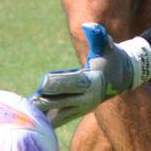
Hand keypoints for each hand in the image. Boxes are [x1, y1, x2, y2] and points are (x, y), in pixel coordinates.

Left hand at [27, 24, 150, 126]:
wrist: (124, 78)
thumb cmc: (112, 58)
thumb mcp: (107, 46)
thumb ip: (98, 36)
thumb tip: (88, 26)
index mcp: (92, 82)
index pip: (72, 83)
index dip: (57, 83)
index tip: (42, 84)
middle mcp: (87, 98)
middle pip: (63, 102)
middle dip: (45, 102)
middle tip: (28, 103)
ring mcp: (82, 108)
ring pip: (60, 114)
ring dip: (43, 115)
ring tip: (26, 116)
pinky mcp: (77, 112)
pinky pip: (60, 119)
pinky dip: (48, 121)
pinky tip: (33, 124)